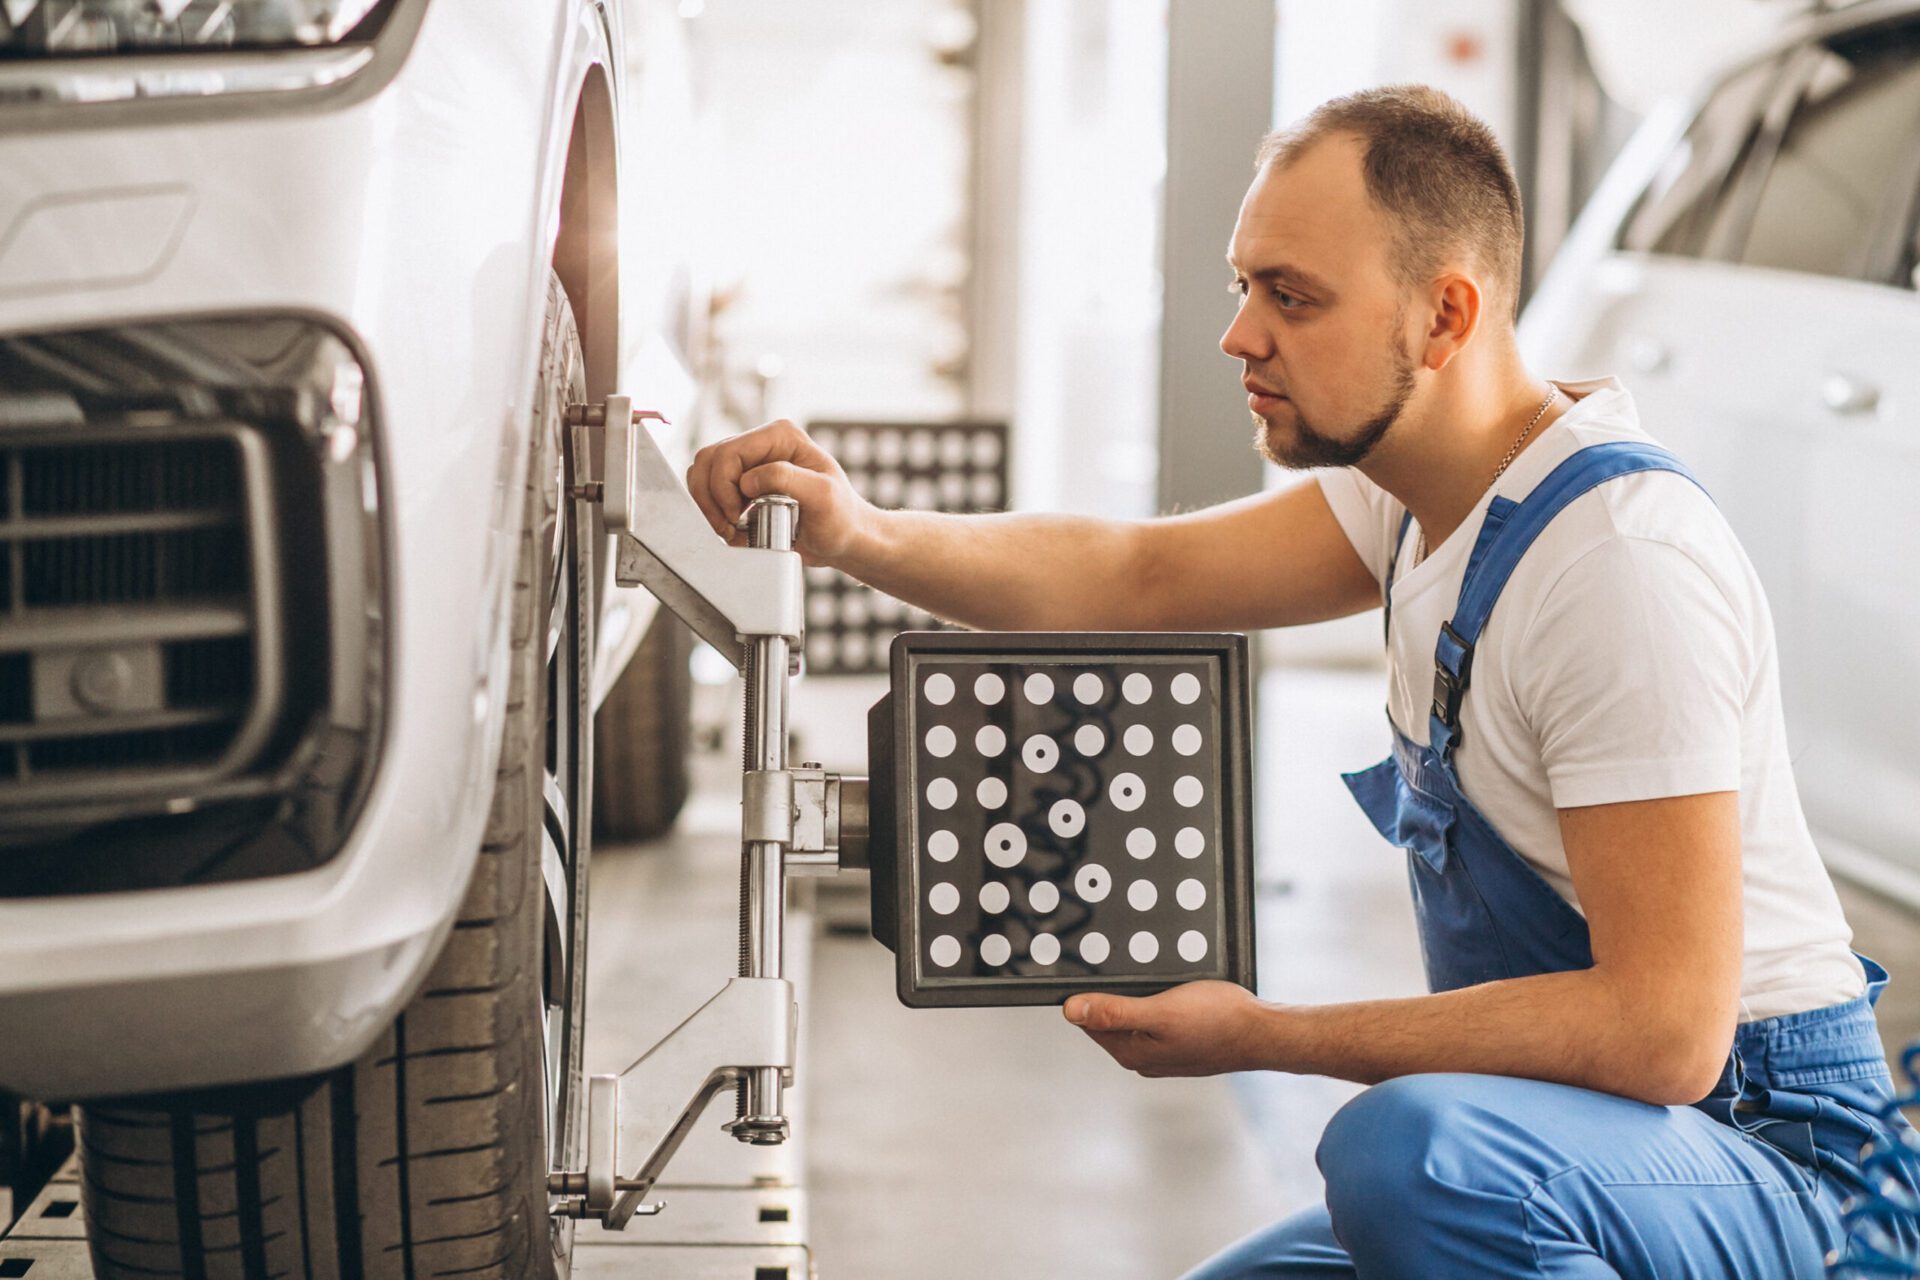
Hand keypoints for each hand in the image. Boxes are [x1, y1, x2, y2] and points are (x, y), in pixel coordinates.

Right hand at [685, 419, 874, 564]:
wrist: (842, 538)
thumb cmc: (841, 517)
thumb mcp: (823, 495)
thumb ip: (786, 479)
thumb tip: (748, 480)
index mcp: (781, 436)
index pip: (729, 452)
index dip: (724, 487)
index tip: (737, 516)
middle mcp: (762, 444)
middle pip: (709, 460)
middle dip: (712, 497)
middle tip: (728, 526)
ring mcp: (750, 463)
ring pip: (703, 474)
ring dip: (710, 506)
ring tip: (731, 529)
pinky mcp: (742, 483)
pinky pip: (710, 491)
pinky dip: (714, 513)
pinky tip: (734, 530)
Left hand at [1064, 981, 1274, 1077]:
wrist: (1262, 1032)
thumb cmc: (1217, 1021)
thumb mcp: (1160, 1011)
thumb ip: (1115, 1011)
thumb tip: (1071, 1010)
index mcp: (1130, 1052)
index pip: (1088, 1020)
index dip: (1088, 992)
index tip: (1095, 966)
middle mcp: (1142, 1057)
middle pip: (1110, 1017)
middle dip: (1113, 991)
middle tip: (1128, 965)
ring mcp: (1162, 1052)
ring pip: (1134, 1015)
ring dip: (1136, 994)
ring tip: (1154, 976)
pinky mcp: (1180, 1042)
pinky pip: (1155, 1018)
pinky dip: (1157, 1000)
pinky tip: (1172, 988)